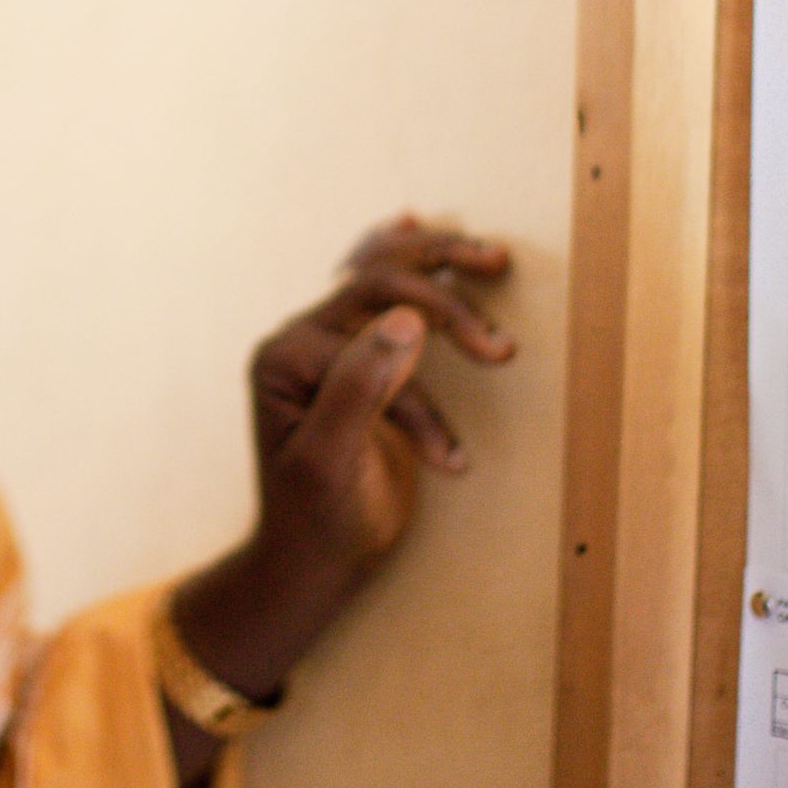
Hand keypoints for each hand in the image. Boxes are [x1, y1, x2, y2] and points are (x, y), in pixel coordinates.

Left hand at [246, 216, 513, 574]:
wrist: (312, 562)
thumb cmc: (316, 520)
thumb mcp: (331, 461)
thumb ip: (359, 389)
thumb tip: (406, 318)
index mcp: (288, 356)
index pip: (368, 318)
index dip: (427, 355)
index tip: (467, 413)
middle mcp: (303, 341)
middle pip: (378, 282)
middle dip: (447, 302)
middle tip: (500, 335)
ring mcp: (329, 348)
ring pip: (384, 278)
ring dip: (441, 273)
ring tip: (494, 260)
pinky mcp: (357, 362)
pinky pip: (379, 295)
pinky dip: (406, 266)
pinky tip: (408, 225)